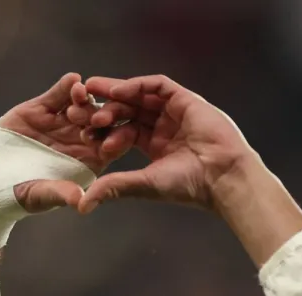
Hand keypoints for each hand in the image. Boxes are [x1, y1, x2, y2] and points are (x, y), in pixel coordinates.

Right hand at [0, 73, 136, 212]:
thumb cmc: (21, 193)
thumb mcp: (41, 195)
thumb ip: (61, 193)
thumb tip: (80, 202)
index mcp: (90, 160)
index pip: (111, 148)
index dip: (116, 142)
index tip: (118, 138)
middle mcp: (81, 138)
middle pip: (100, 122)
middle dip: (102, 117)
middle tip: (100, 115)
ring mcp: (64, 121)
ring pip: (81, 105)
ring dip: (84, 99)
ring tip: (81, 95)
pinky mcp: (45, 107)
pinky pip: (58, 95)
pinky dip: (65, 87)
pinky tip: (72, 80)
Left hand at [76, 75, 255, 213]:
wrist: (220, 176)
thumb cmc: (187, 185)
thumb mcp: (144, 183)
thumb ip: (114, 187)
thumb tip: (81, 205)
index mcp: (153, 145)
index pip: (122, 131)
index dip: (102, 130)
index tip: (81, 131)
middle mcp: (162, 126)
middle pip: (127, 110)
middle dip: (103, 108)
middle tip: (80, 109)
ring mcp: (174, 111)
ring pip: (138, 95)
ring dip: (115, 93)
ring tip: (92, 92)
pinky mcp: (184, 99)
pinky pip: (156, 85)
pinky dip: (136, 85)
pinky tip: (117, 91)